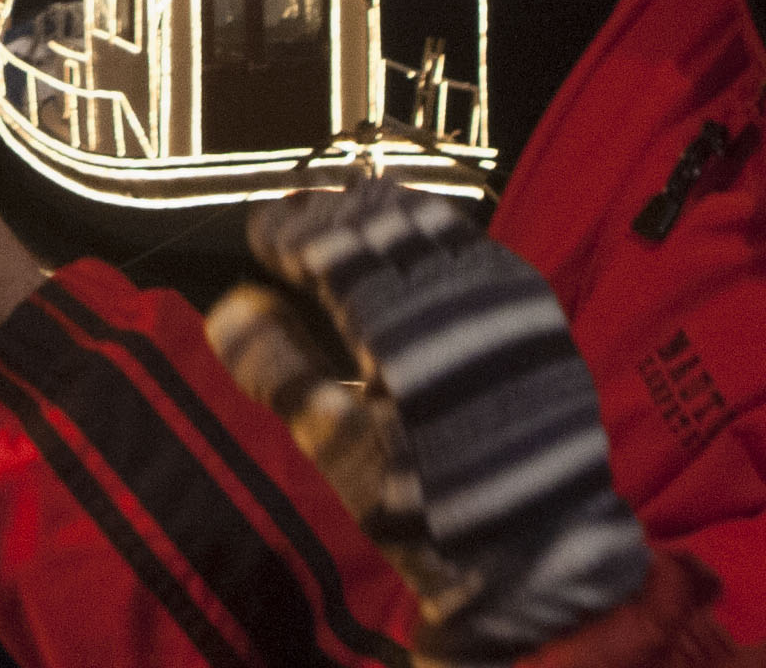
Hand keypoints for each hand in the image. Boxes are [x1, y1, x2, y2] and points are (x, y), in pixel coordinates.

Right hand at [246, 182, 652, 660]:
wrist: (539, 553)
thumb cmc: (426, 512)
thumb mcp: (340, 454)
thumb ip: (282, 374)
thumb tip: (227, 306)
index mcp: (403, 336)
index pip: (334, 252)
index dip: (290, 233)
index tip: (257, 230)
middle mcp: (458, 304)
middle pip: (385, 227)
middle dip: (333, 213)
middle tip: (293, 212)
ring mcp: (505, 302)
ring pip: (436, 225)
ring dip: (385, 212)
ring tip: (346, 211)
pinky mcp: (539, 314)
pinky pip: (477, 244)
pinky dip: (436, 229)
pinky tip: (417, 234)